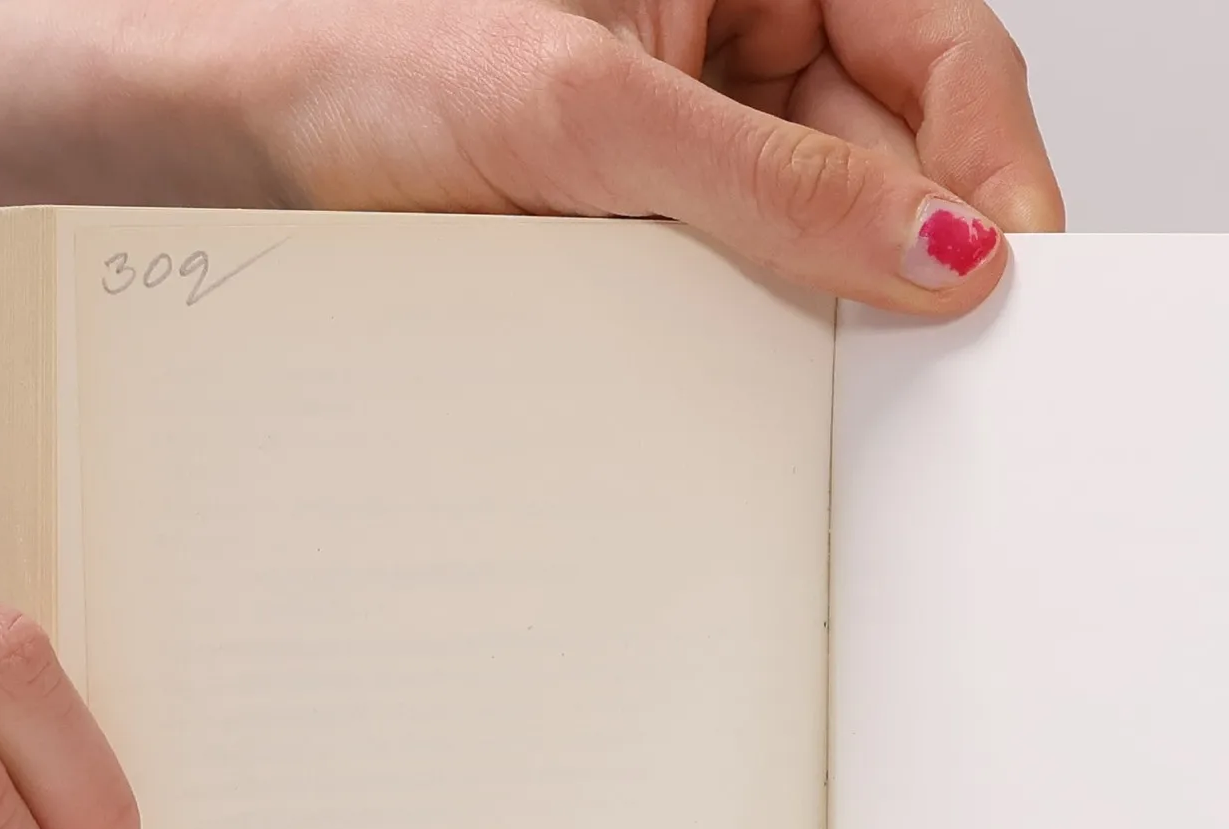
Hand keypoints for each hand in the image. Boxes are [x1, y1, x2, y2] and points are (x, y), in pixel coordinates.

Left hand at [0, 0, 1061, 378]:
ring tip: (846, 383)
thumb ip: (775, 181)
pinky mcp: (649, 235)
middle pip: (901, 147)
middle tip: (940, 360)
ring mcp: (693, 146)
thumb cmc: (356, 72)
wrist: (217, 164)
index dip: (992, 164)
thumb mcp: (584, 115)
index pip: (938, 49)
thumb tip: (937, 249)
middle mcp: (731, 41)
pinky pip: (753, 291)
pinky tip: (770, 388)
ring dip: (845, 311)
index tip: (1011, 277)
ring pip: (832, 230)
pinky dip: (772, 348)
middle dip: (923, 251)